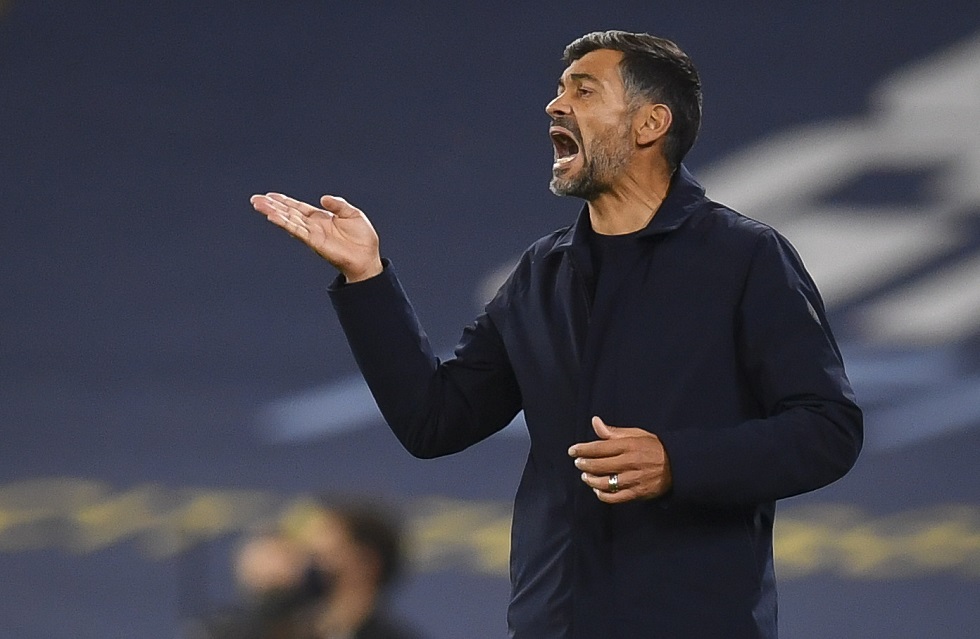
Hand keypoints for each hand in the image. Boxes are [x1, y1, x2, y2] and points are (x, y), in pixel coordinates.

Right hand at [250, 192, 382, 282]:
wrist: (368, 258)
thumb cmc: (363, 238)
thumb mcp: (352, 214)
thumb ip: (338, 204)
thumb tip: (323, 198)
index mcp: (321, 218)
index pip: (298, 207)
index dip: (284, 201)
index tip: (270, 196)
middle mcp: (313, 226)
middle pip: (288, 213)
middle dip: (272, 206)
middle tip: (256, 200)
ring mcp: (312, 234)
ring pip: (288, 220)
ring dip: (273, 213)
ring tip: (259, 205)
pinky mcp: (314, 242)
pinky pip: (296, 230)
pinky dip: (284, 223)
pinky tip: (273, 217)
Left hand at [568, 416, 671, 502]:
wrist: (677, 465)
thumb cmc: (653, 447)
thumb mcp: (635, 434)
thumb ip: (613, 432)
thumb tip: (595, 422)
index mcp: (628, 445)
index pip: (599, 447)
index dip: (583, 449)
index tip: (572, 451)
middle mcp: (629, 462)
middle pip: (599, 465)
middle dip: (584, 464)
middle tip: (578, 463)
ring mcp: (633, 479)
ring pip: (604, 482)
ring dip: (591, 480)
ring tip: (585, 476)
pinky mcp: (637, 493)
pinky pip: (614, 497)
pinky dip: (602, 495)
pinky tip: (597, 490)